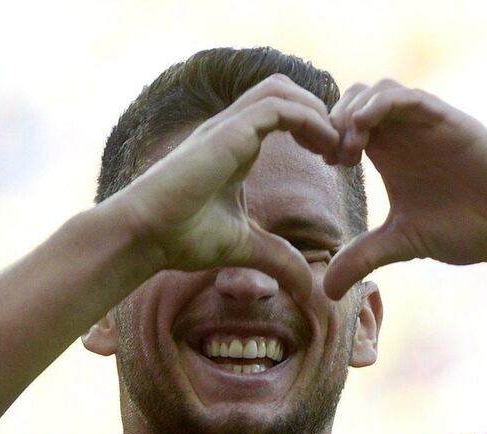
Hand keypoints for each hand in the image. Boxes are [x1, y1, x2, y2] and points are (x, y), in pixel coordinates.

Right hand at [111, 74, 339, 299]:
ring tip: (337, 147)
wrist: (145, 236)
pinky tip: (324, 148)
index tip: (336, 160)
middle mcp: (233, 129)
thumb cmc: (181, 237)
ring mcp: (228, 127)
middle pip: (285, 90)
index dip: (315, 127)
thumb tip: (309, 290)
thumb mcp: (246, 247)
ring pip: (283, 90)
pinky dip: (309, 119)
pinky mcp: (227, 133)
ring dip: (319, 112)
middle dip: (321, 112)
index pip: (282, 113)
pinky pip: (278, 107)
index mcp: (236, 146)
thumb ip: (279, 259)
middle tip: (342, 150)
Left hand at [323, 79, 486, 299]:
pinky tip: (364, 126)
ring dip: (353, 111)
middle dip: (333, 121)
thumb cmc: (463, 230)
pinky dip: (381, 103)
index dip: (324, 134)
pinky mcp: (448, 121)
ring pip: (377, 90)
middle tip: (332, 156)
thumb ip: (363, 258)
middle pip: (353, 99)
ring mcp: (425, 124)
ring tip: (350, 149)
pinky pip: (409, 97)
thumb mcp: (401, 243)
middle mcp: (403, 133)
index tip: (321, 161)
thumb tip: (329, 292)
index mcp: (388, 153)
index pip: (343, 124)